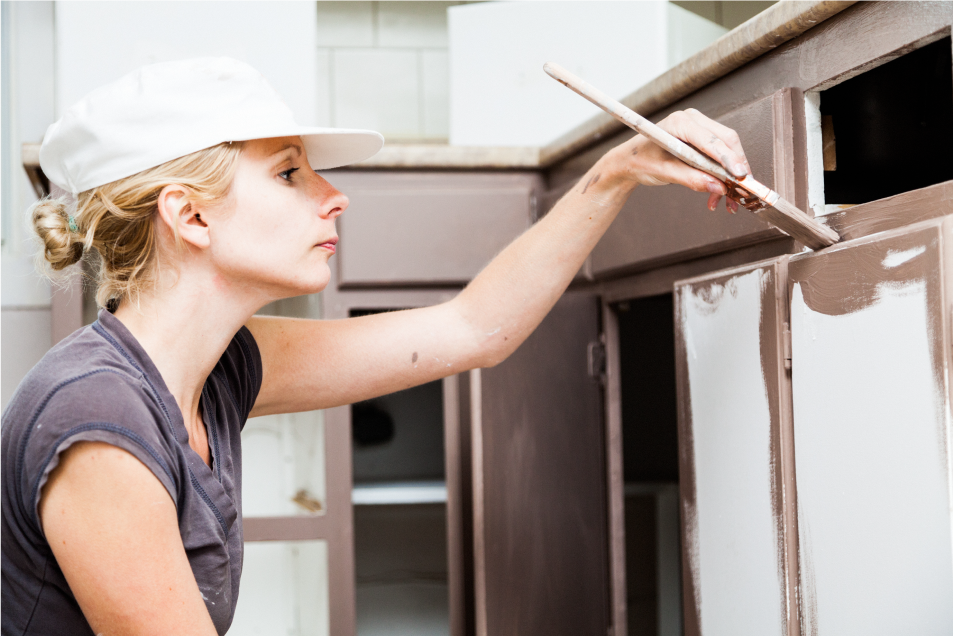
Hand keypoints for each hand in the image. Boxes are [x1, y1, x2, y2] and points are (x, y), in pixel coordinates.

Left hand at [607, 108, 750, 212]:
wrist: (630, 160)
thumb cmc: (641, 161)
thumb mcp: (663, 172)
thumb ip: (691, 179)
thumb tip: (718, 188)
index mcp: (680, 122)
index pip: (712, 140)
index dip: (729, 159)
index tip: (740, 176)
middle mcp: (693, 120)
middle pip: (727, 141)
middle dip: (736, 168)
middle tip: (741, 192)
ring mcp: (699, 127)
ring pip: (728, 149)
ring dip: (731, 175)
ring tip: (728, 201)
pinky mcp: (702, 139)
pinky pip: (720, 155)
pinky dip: (723, 175)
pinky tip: (718, 194)